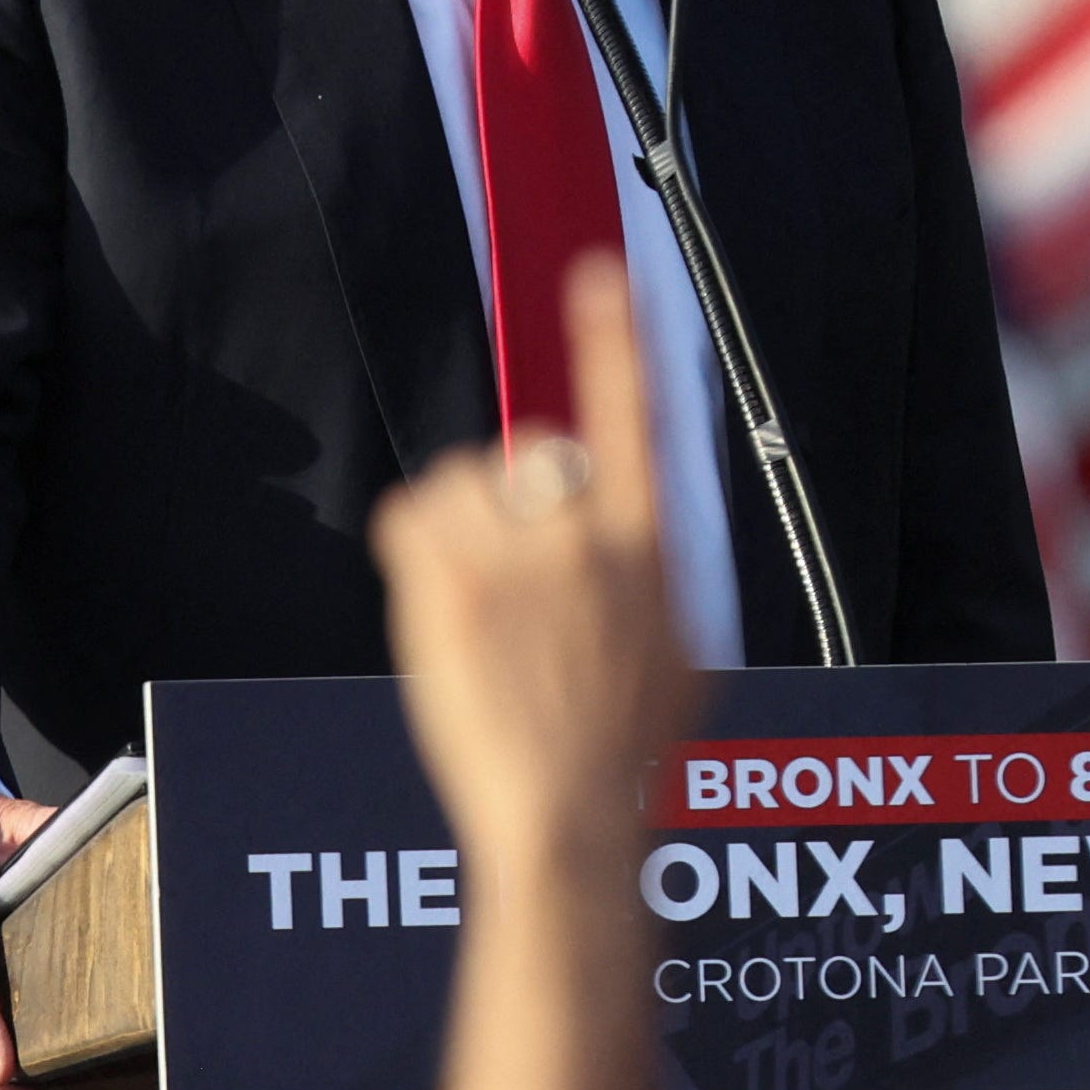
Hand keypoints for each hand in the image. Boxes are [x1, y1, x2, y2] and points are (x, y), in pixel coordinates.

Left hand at [369, 254, 694, 875]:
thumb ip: (650, 576)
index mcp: (647, 544)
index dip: (617, 336)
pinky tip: (436, 604)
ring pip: (461, 482)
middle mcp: (585, 533)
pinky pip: (410, 514)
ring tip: (477, 607)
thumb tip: (628, 542)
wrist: (569, 818)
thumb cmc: (624, 756)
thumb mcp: (679, 652)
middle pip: (529, 452)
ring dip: (459, 528)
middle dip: (511, 501)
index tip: (601, 270)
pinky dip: (411, 550)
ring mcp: (515, 556)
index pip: (633, 414)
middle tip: (510, 582)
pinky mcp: (450, 582)